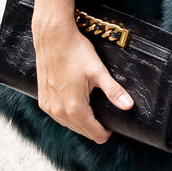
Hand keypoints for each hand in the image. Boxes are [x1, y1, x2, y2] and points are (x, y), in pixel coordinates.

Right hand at [32, 0, 133, 142]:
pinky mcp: (42, 100)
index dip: (106, 131)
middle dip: (95, 126)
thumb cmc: (75, 50)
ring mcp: (48, 106)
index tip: (112, 123)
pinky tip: (75, 102)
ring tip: (92, 106)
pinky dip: (68, 114)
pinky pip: (58, 116)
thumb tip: (129, 106)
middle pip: (82, 131)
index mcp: (74, 108)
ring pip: (69, 125)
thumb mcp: (98, 70)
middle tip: (104, 112)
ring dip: (81, 121)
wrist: (53, 36)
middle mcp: (59, 111)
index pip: (94, 134)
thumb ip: (113, 91)